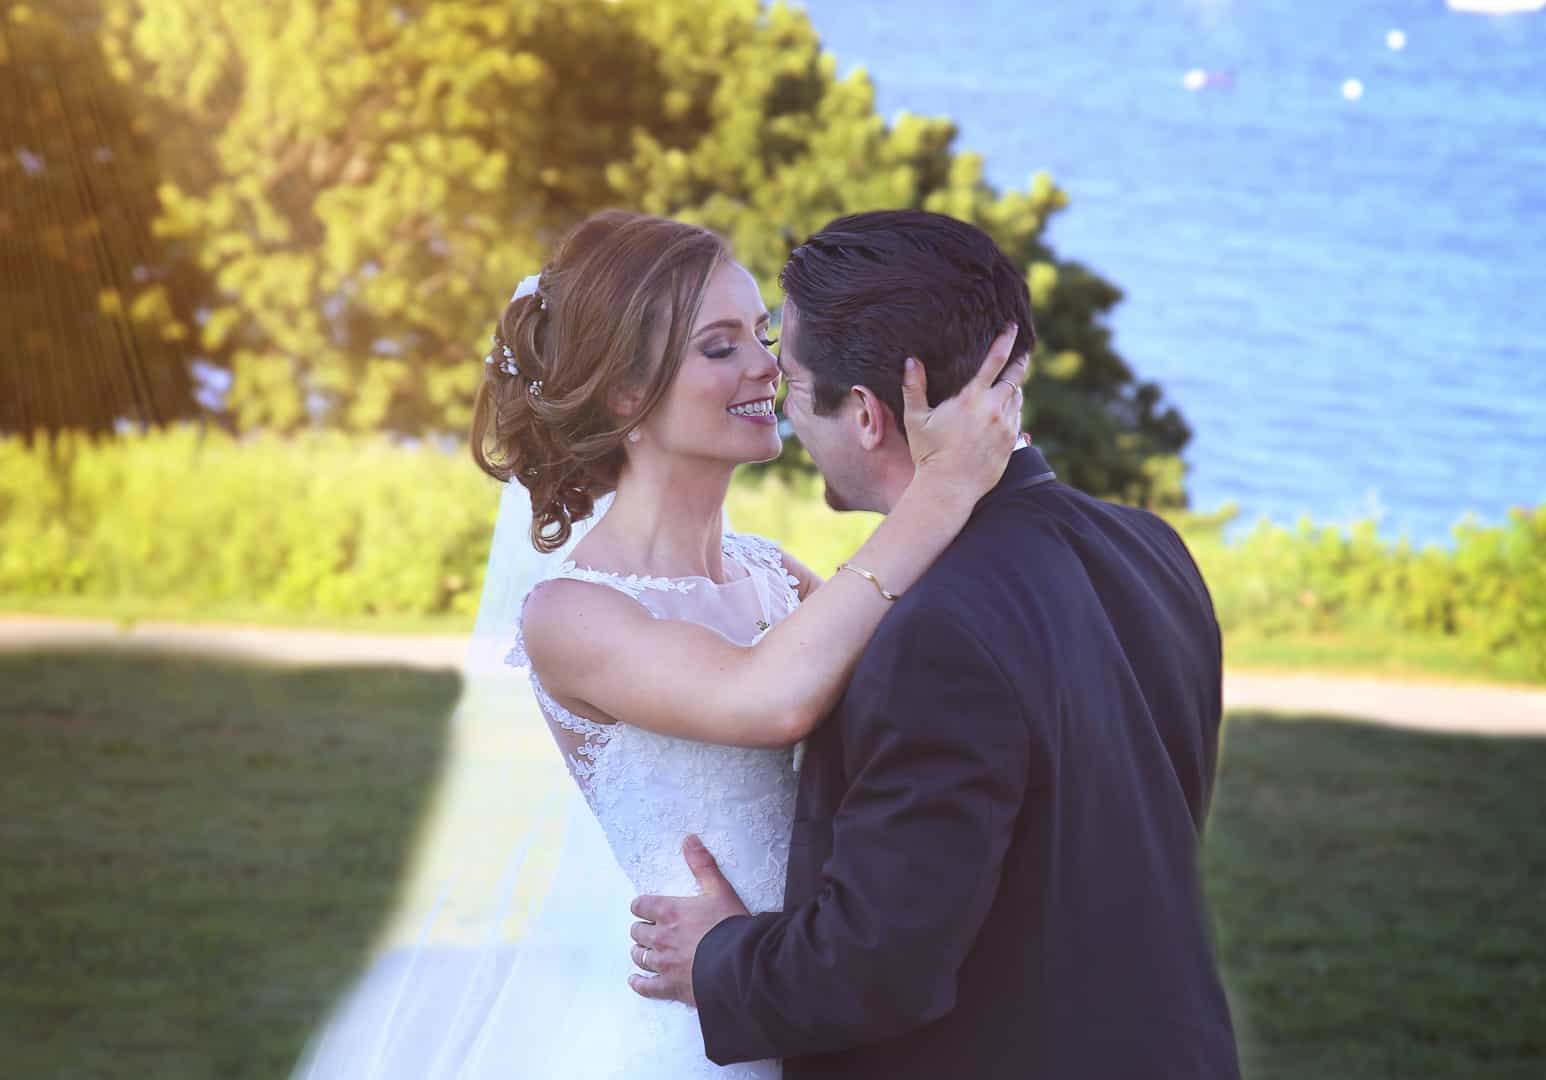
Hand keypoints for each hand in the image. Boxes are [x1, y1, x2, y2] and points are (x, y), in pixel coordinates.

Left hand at [628, 835, 748, 1007]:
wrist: (739, 962)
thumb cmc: (730, 924)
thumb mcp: (719, 889)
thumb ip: (702, 864)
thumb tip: (688, 839)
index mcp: (670, 911)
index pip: (640, 905)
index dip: (641, 906)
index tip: (644, 908)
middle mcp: (661, 936)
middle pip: (638, 932)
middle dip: (641, 930)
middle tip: (647, 930)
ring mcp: (664, 963)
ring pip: (640, 957)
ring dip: (639, 953)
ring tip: (642, 951)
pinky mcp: (671, 986)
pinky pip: (646, 986)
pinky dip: (639, 983)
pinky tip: (635, 981)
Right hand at [902, 323, 1027, 502]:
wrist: (949, 488)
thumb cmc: (929, 453)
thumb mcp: (915, 419)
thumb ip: (914, 387)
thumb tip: (911, 360)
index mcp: (972, 398)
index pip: (995, 361)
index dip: (1005, 341)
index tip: (1012, 327)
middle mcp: (994, 409)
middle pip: (1015, 377)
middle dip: (1019, 361)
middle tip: (1023, 350)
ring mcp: (1006, 426)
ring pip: (1017, 397)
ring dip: (1014, 387)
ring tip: (1010, 381)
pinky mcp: (1010, 442)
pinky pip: (1017, 418)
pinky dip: (1013, 409)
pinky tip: (1005, 409)